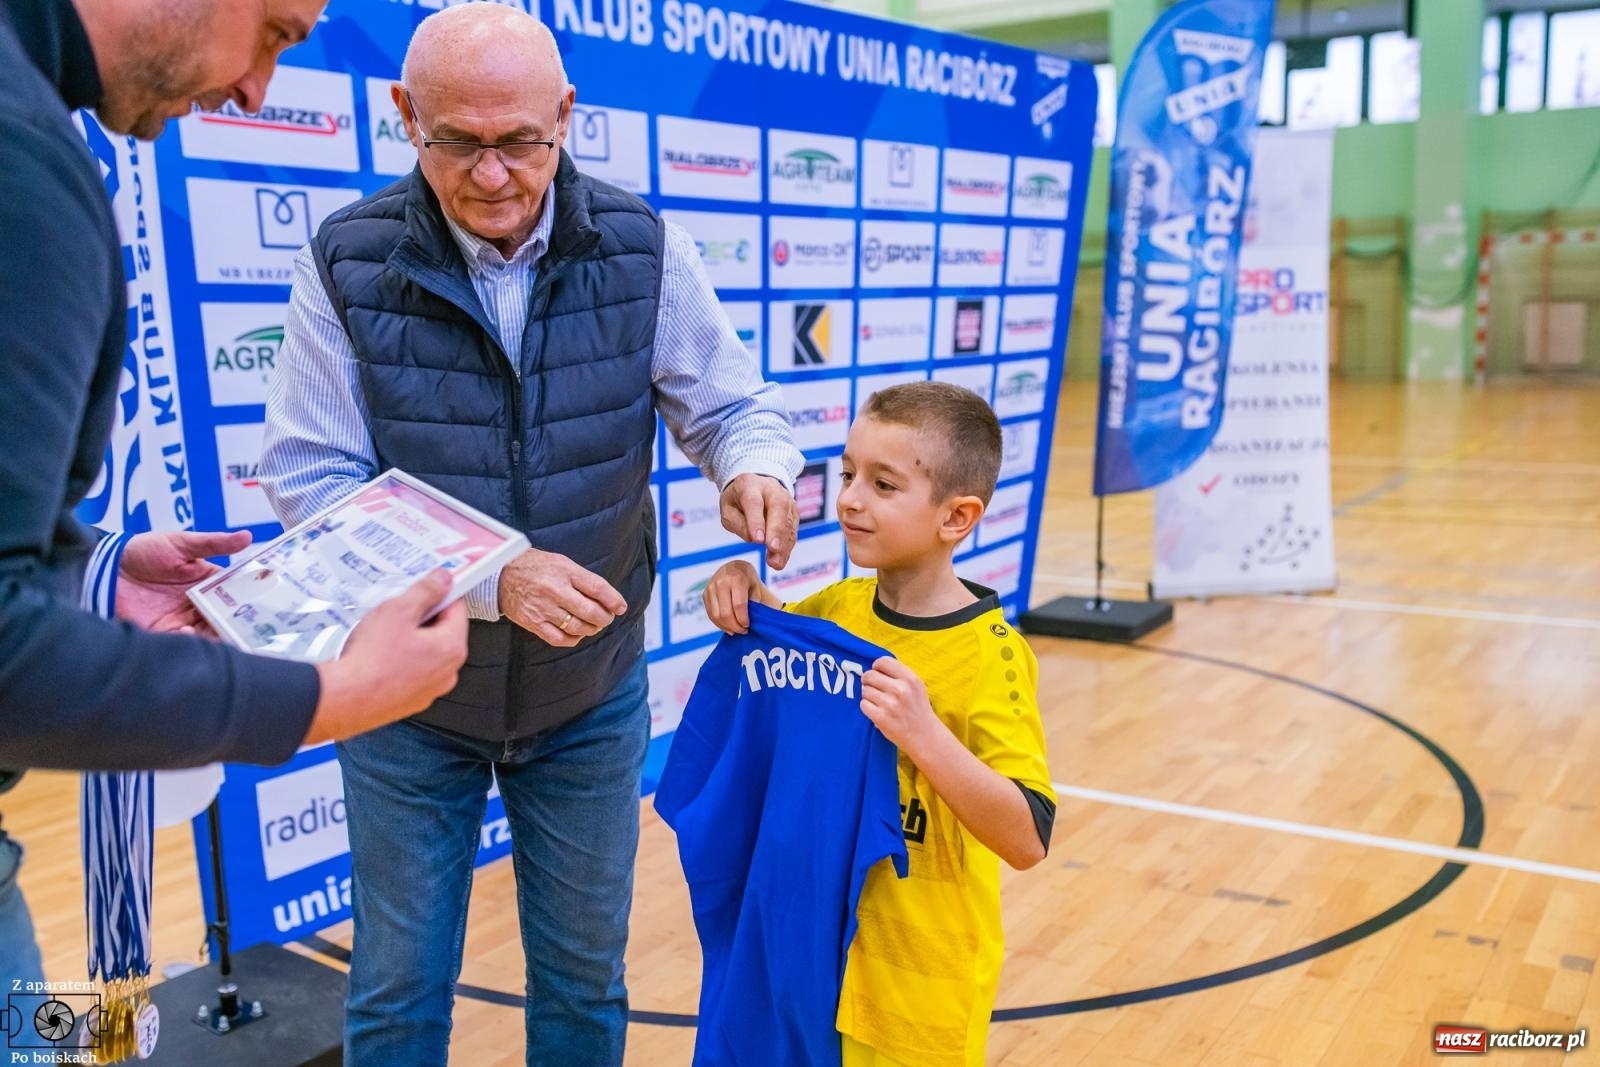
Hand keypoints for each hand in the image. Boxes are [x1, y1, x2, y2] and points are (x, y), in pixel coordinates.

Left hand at [116, 530, 252, 634]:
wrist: (104, 567)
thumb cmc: (143, 550)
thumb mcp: (182, 543)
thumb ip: (214, 543)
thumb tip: (248, 536)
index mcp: (207, 583)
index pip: (235, 595)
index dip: (249, 601)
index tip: (265, 606)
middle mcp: (197, 604)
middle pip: (224, 618)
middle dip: (237, 625)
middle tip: (252, 630)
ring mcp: (180, 620)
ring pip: (208, 633)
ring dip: (217, 636)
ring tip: (224, 634)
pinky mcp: (161, 632)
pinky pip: (182, 642)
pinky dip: (190, 642)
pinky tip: (190, 633)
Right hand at [306, 571, 467, 745]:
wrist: (345, 699)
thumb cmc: (372, 660)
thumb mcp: (398, 611)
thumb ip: (425, 592)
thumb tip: (442, 581)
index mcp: (452, 648)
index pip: (457, 609)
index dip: (440, 594)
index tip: (427, 587)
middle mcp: (447, 673)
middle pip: (442, 632)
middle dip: (422, 618)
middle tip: (397, 610)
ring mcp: (429, 690)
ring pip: (425, 653)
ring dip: (409, 640)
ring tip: (383, 633)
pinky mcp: (410, 701)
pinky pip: (411, 672)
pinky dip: (399, 661)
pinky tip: (378, 655)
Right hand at [498, 548, 626, 647]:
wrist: (500, 575)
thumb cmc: (534, 566)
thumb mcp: (560, 562)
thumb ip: (581, 578)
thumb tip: (605, 596)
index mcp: (564, 571)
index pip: (597, 587)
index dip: (613, 600)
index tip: (621, 607)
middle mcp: (555, 590)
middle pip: (590, 611)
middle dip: (604, 618)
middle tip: (607, 618)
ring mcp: (543, 608)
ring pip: (577, 627)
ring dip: (591, 629)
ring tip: (593, 625)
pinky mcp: (533, 623)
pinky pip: (559, 638)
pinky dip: (573, 639)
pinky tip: (576, 634)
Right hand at [702, 560, 765, 633]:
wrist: (733, 568)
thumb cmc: (748, 580)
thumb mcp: (755, 587)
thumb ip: (754, 603)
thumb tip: (750, 621)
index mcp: (737, 578)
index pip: (738, 605)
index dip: (743, 619)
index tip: (748, 626)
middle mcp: (721, 582)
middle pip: (726, 612)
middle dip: (735, 626)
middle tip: (743, 631)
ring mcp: (711, 587)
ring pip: (716, 615)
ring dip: (727, 627)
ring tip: (736, 630)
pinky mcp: (705, 594)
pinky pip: (710, 614)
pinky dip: (719, 624)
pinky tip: (727, 627)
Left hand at [719, 474, 798, 569]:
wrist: (754, 486)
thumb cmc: (738, 501)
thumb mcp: (728, 511)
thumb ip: (738, 524)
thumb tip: (755, 540)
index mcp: (749, 485)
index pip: (754, 502)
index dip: (756, 521)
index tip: (757, 540)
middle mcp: (771, 489)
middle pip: (778, 506)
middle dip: (776, 530)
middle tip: (772, 549)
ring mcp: (786, 499)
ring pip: (788, 520)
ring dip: (784, 543)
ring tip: (776, 563)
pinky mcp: (794, 512)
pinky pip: (793, 529)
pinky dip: (788, 546)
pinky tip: (781, 559)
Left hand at [860, 657, 941, 754]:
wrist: (924, 736)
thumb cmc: (918, 709)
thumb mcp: (916, 686)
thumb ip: (899, 674)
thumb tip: (875, 666)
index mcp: (910, 679)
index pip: (883, 661)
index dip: (876, 667)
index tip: (877, 673)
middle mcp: (900, 689)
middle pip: (870, 675)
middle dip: (868, 681)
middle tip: (874, 688)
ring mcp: (890, 704)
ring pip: (865, 690)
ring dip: (868, 696)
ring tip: (879, 702)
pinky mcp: (881, 717)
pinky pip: (863, 704)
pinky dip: (867, 707)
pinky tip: (877, 711)